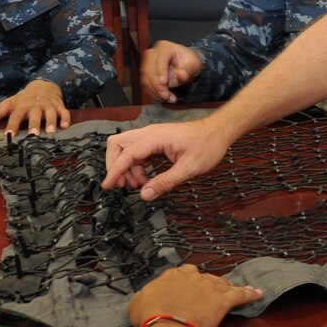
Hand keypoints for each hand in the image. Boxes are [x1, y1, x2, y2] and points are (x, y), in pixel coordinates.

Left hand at [0, 79, 70, 134]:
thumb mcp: (10, 103)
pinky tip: (65, 126)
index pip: (16, 116)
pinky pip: (64, 112)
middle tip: (34, 135)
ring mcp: (48, 105)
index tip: (9, 136)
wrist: (43, 85)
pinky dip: (65, 119)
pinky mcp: (59, 106)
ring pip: (51, 113)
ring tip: (50, 132)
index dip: (12, 125)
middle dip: (34, 124)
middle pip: (35, 115)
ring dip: (51, 122)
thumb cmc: (24, 99)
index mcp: (22, 106)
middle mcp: (35, 105)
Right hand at [102, 119, 233, 199]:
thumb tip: (145, 195)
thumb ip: (165, 182)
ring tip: (138, 185)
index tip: (108, 185)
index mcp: (156, 138)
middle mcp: (150, 133)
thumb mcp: (188, 168)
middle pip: (118, 144)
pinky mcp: (156, 141)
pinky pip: (137, 152)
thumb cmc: (207, 146)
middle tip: (122, 185)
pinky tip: (145, 178)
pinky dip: (136, 165)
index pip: (126, 153)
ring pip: (126, 149)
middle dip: (114, 165)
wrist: (219, 132)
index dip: (114, 170)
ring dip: (127, 168)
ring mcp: (152, 136)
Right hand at [127, 262, 261, 326]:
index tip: (184, 290)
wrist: (166, 323)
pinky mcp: (222, 301)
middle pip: (203, 277)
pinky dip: (250, 294)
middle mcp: (192, 277)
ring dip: (226, 287)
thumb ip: (144, 296)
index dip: (185, 283)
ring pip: (222, 284)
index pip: (182, 274)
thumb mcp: (137, 302)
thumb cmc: (149, 314)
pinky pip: (240, 295)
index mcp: (172, 275)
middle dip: (206, 283)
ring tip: (231, 290)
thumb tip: (144, 298)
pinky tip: (259, 293)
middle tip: (207, 293)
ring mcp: (209, 287)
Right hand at [140, 41, 202, 103]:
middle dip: (158, 86)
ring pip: (146, 79)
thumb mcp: (193, 65)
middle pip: (150, 70)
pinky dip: (153, 92)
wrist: (185, 64)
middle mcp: (153, 53)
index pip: (160, 58)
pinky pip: (145, 84)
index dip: (160, 71)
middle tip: (167, 97)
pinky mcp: (145, 72)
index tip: (164, 83)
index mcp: (165, 47)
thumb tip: (181, 75)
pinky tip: (163, 97)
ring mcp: (147, 62)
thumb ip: (187, 71)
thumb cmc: (189, 62)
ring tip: (168, 98)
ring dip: (155, 91)